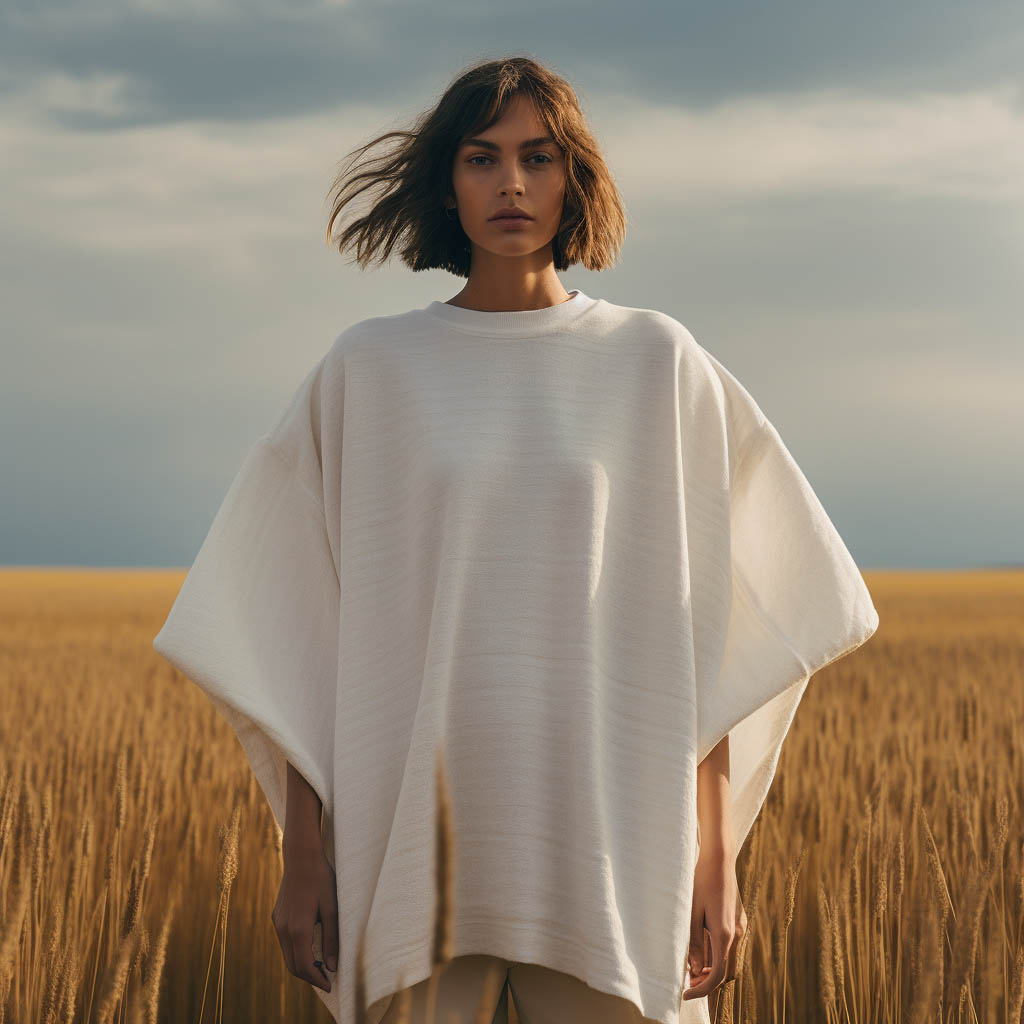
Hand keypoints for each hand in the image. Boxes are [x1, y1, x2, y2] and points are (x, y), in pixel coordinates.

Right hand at [271, 842, 338, 993]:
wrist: (301, 856)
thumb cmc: (321, 879)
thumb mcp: (332, 908)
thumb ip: (332, 938)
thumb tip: (332, 966)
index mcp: (298, 929)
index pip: (304, 967)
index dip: (317, 980)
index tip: (330, 985)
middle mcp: (283, 929)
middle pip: (293, 965)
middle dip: (309, 976)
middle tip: (327, 978)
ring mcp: (277, 922)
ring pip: (287, 954)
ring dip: (302, 964)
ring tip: (321, 965)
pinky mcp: (277, 916)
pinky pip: (285, 941)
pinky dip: (296, 951)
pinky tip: (310, 946)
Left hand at [681, 842, 745, 1000]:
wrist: (719, 859)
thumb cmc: (701, 882)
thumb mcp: (691, 913)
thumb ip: (693, 943)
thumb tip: (694, 971)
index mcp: (725, 934)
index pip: (717, 974)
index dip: (702, 989)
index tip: (685, 993)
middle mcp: (737, 934)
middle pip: (726, 972)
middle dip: (708, 981)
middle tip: (688, 981)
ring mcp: (740, 927)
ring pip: (729, 960)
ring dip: (713, 967)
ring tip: (692, 967)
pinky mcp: (738, 920)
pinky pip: (730, 946)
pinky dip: (718, 954)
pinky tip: (702, 948)